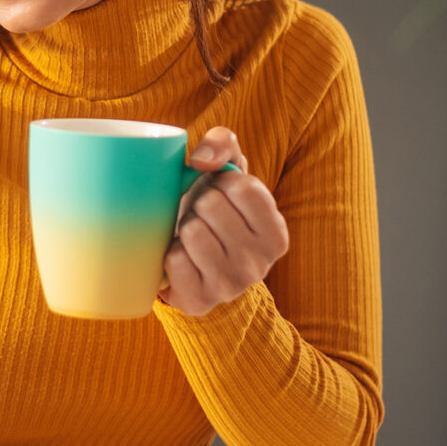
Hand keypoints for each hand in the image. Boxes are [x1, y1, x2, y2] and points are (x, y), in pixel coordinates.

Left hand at [160, 127, 289, 317]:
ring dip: (183, 227)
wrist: (196, 265)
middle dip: (200, 204)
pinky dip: (169, 253)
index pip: (243, 186)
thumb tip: (202, 161)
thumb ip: (223, 144)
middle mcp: (261, 264)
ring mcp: (231, 286)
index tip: (220, 192)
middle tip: (202, 217)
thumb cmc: (215, 209)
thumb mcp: (228, 171)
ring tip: (191, 236)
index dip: (222, 181)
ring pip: (192, 232)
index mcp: (276, 233)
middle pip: (212, 206)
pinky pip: (174, 261)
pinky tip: (181, 258)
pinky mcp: (200, 301)